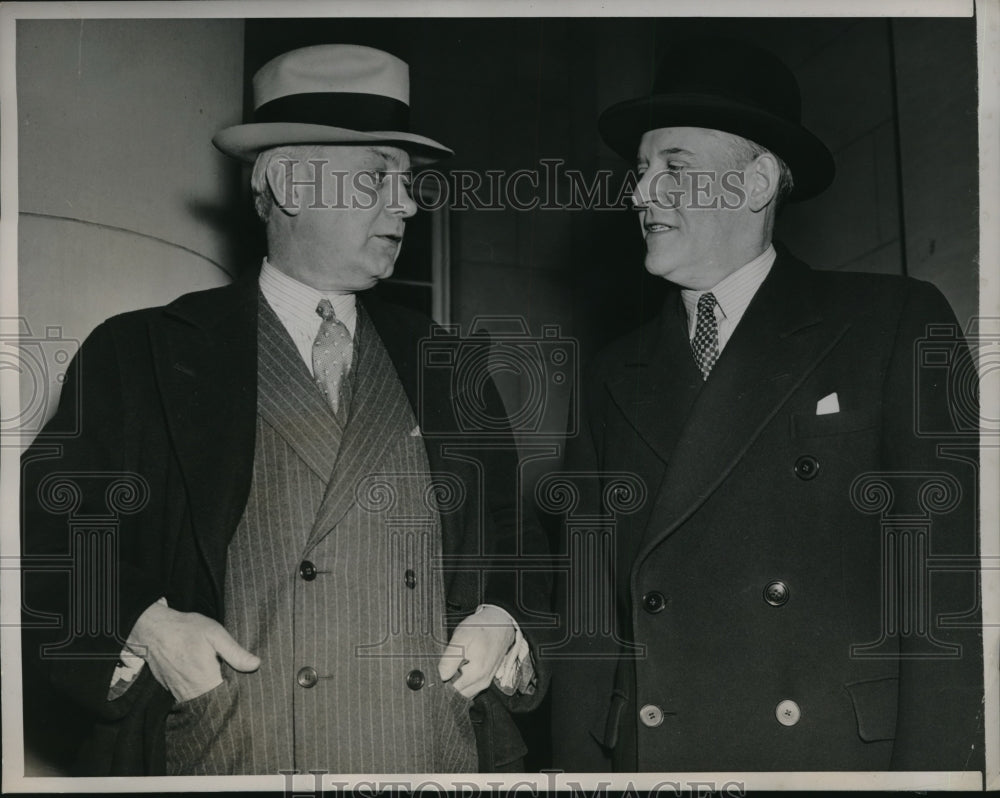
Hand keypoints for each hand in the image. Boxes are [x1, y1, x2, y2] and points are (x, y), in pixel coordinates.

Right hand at [126, 601, 259, 702]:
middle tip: (237, 682)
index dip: (239, 694)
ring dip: (212, 695)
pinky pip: (189, 697)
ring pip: (201, 701)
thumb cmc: (187, 629)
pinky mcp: (171, 690)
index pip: (228, 698)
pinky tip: (206, 680)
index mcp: (206, 680)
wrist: (153, 630)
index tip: (248, 687)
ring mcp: (179, 693)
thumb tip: (256, 665)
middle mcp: (192, 692)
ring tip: (223, 682)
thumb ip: (235, 653)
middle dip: (227, 695)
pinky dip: (199, 692)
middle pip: (215, 702)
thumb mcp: (215, 634)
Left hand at [437, 606, 515, 698]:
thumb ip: (450, 659)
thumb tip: (441, 677)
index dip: (440, 682)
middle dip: (447, 685)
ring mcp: (485, 682)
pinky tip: (460, 668)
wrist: (501, 623)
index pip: (450, 691)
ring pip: (463, 693)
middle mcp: (482, 683)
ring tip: (452, 665)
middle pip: (457, 694)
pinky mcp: (486, 679)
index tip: (436, 671)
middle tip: (444, 667)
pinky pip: (470, 688)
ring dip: (455, 684)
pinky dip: (463, 682)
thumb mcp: (461, 637)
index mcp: (475, 674)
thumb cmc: (481, 628)